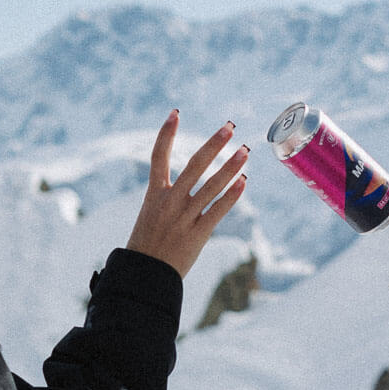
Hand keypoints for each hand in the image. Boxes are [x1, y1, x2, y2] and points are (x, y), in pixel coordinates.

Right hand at [126, 111, 248, 277]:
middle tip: (229, 128)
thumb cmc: (147, 246)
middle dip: (213, 144)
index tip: (175, 113)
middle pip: (194, 165)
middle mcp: (169, 201)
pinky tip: (244, 182)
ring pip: (212, 185)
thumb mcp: (150, 216)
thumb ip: (168, 199)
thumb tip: (188, 188)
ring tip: (244, 151)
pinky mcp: (198, 233)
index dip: (166, 134)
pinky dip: (232, 196)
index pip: (158, 157)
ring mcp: (184, 217)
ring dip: (230, 166)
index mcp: (154, 194)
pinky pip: (218, 210)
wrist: (144, 276)